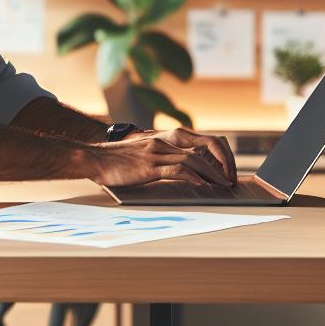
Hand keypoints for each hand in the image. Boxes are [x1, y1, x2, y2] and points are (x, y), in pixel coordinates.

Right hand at [82, 129, 233, 187]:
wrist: (94, 159)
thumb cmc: (117, 161)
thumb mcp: (144, 155)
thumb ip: (162, 159)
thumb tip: (183, 172)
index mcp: (164, 138)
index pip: (201, 142)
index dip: (218, 155)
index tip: (226, 171)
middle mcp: (163, 142)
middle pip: (203, 149)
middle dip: (221, 164)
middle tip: (230, 180)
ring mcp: (156, 153)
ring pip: (194, 160)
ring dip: (212, 174)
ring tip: (223, 185)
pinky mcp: (149, 166)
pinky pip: (177, 170)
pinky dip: (193, 178)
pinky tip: (203, 186)